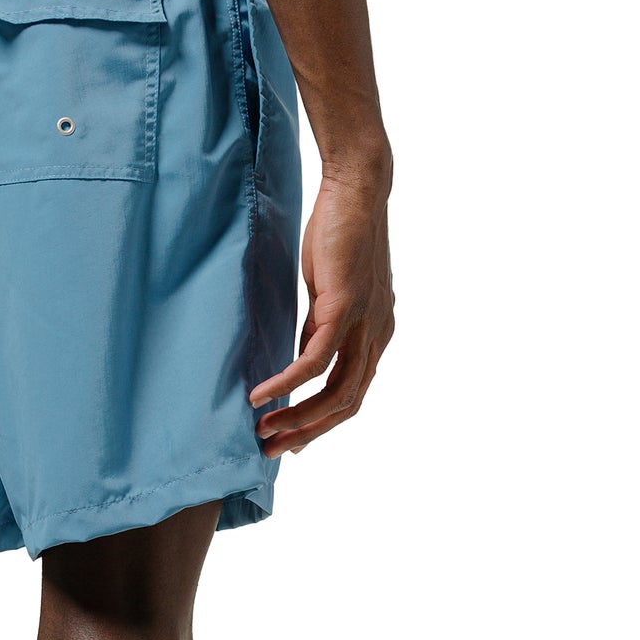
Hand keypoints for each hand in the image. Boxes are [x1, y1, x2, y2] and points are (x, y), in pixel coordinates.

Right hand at [250, 170, 393, 456]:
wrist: (357, 188)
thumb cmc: (338, 235)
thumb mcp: (327, 293)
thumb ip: (317, 328)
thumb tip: (299, 358)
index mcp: (376, 335)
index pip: (351, 395)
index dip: (321, 423)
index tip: (290, 440)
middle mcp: (378, 335)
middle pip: (346, 405)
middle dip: (307, 433)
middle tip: (271, 451)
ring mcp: (366, 323)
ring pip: (336, 392)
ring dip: (297, 418)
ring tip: (262, 432)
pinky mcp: (346, 307)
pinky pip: (316, 360)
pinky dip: (287, 383)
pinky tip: (262, 395)